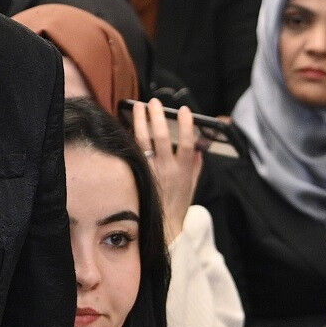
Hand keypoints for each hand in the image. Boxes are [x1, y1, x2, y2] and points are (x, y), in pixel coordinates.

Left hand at [132, 98, 200, 244]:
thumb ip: (195, 165)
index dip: (185, 126)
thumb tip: (198, 147)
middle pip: (160, 137)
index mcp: (183, 170)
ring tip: (138, 106)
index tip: (183, 110)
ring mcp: (149, 170)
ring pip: (142, 141)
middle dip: (156, 116)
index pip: (186, 143)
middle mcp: (165, 168)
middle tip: (154, 102)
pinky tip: (127, 125)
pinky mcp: (137, 173)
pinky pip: (132, 151)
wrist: (162, 224)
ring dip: (139, 121)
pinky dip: (130, 136)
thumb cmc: (178, 203)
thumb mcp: (192, 185)